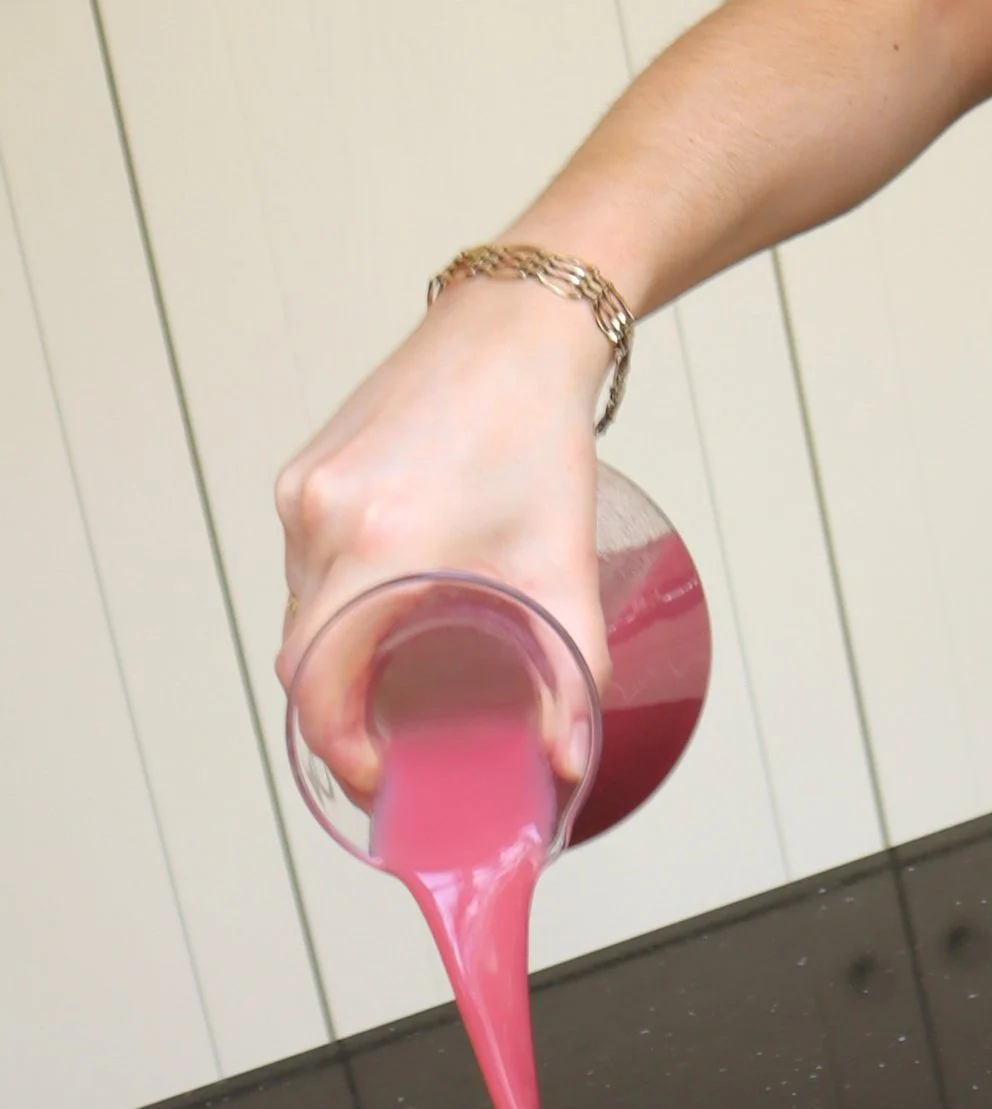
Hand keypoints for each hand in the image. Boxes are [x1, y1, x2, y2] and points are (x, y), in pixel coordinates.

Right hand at [275, 273, 614, 793]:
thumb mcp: (565, 563)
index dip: (340, 748)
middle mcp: (324, 517)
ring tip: (395, 679)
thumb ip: (574, 669)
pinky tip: (384, 606)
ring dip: (340, 650)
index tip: (378, 778)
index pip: (317, 683)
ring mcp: (304, 489)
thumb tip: (568, 757)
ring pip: (300, 604)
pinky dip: (337, 596)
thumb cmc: (540, 436)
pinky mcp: (304, 469)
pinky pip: (304, 558)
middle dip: (343, 710)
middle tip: (396, 743)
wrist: (516, 330)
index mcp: (380, 545)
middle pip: (304, 652)